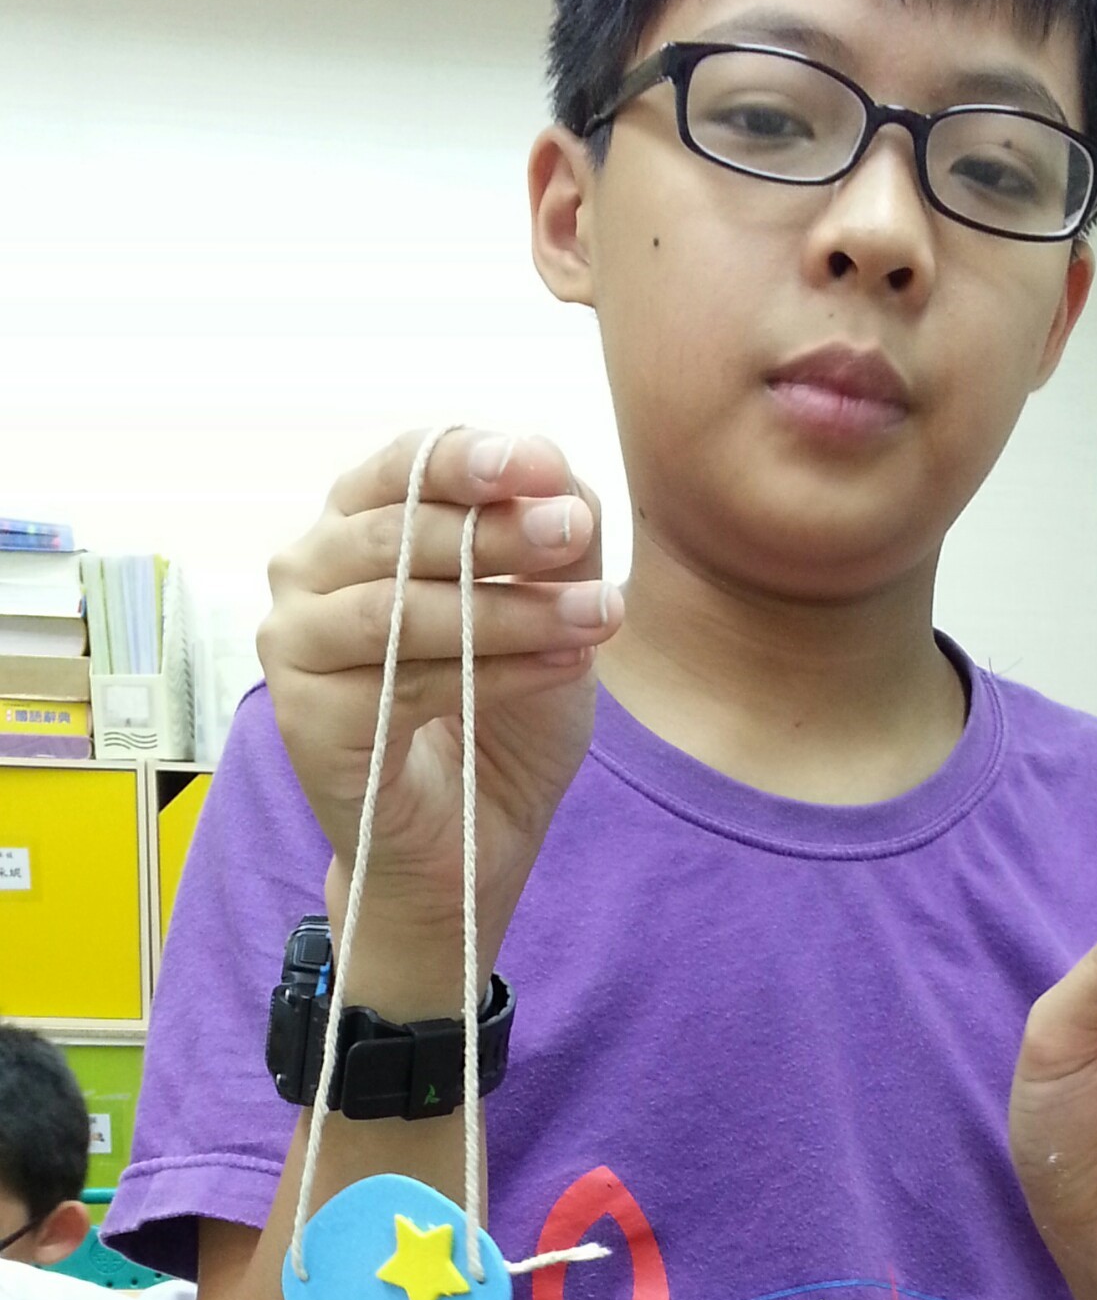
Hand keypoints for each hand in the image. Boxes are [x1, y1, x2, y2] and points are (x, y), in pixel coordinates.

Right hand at [258, 428, 623, 1007]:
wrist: (469, 841)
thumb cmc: (498, 716)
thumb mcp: (548, 610)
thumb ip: (549, 539)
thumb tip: (553, 471)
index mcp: (358, 525)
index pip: (404, 464)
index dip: (469, 457)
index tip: (540, 461)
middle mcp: (307, 572)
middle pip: (399, 529)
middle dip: (500, 530)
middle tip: (580, 534)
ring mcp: (294, 643)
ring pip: (399, 606)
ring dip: (509, 608)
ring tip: (599, 617)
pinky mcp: (304, 716)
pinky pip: (402, 681)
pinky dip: (495, 671)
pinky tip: (564, 667)